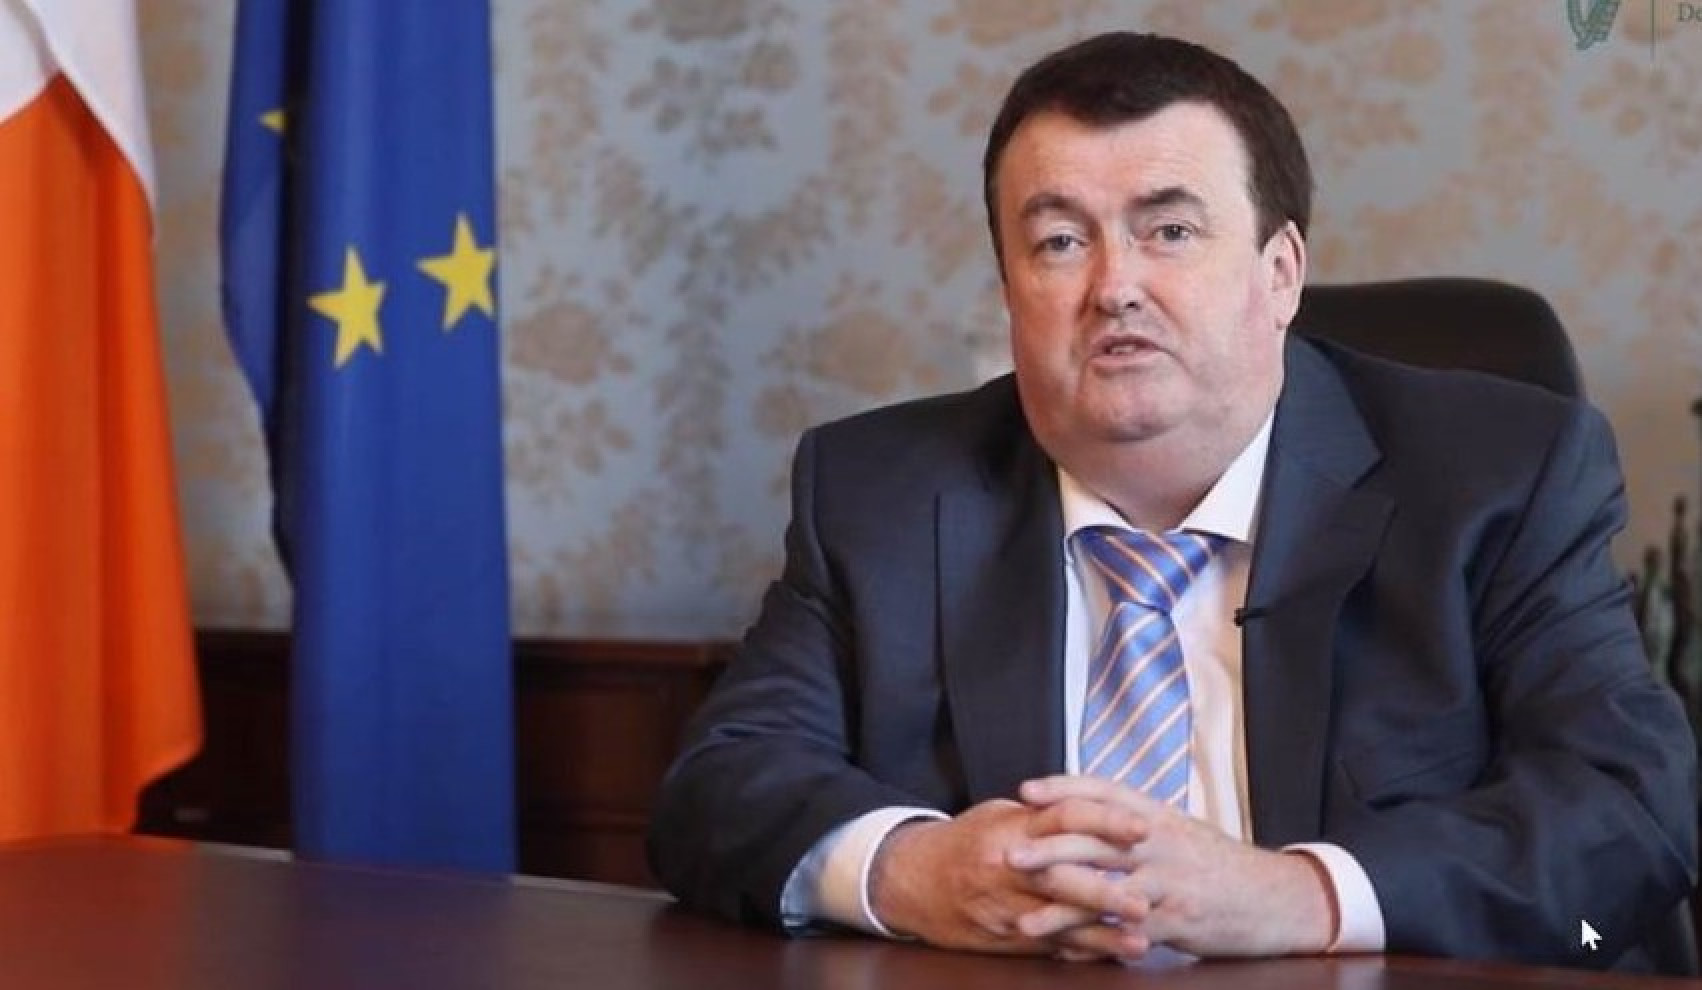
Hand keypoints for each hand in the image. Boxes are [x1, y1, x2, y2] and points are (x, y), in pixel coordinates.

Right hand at [867, 797, 1145, 958]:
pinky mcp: (1004, 937)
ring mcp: (1005, 906)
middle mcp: (1008, 867)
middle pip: (1062, 878)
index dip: (1106, 822)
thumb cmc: (967, 841)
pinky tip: (1109, 957)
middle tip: (1145, 900)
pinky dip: (1080, 952)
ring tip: (1138, 942)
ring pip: (1058, 922)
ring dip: (1101, 935)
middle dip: (1105, 892)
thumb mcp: (1001, 814)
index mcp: (1012, 827)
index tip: (1143, 828)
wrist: (912, 880)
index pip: (1065, 817)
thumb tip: (1097, 806)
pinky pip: (1047, 947)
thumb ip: (1046, 814)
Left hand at [1009, 775, 1336, 957]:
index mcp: (1157, 814)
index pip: (1103, 790)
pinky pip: (1126, 933)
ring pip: (1106, 893)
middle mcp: (1160, 842)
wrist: (1276, 897)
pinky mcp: (1177, 921)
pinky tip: (1066, 954)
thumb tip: (1089, 808)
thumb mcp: (1179, 830)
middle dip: (1048, 848)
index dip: (1063, 787)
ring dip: (1061, 909)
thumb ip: (1134, 822)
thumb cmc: (1218, 864)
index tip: (1024, 790)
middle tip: (1006, 854)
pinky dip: (1094, 945)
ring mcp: (1168, 883)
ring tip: (1024, 923)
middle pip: (1095, 839)